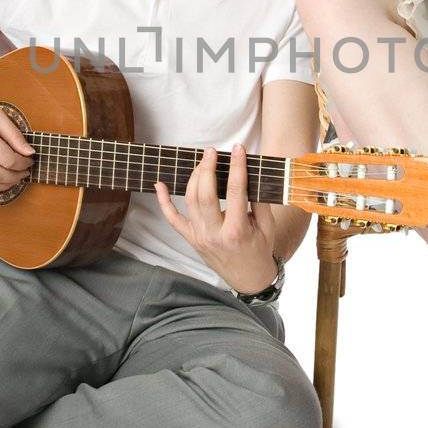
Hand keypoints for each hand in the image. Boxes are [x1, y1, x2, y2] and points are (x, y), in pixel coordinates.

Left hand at [154, 145, 278, 294]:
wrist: (249, 278)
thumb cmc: (260, 250)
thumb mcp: (268, 227)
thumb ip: (260, 200)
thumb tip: (251, 172)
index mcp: (237, 230)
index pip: (235, 191)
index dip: (237, 167)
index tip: (239, 149)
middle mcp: (214, 234)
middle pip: (205, 194)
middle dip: (207, 168)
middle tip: (212, 151)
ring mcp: (199, 237)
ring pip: (190, 201)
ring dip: (194, 177)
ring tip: (202, 162)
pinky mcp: (191, 239)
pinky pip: (172, 219)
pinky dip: (163, 201)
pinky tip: (159, 184)